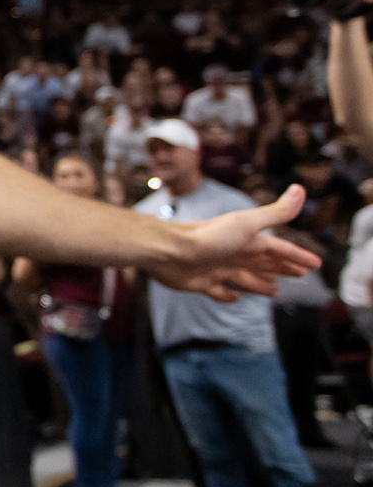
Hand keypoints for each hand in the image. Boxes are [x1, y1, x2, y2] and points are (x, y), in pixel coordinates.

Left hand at [145, 185, 320, 300]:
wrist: (169, 251)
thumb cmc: (208, 237)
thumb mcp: (247, 224)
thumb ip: (276, 212)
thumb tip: (301, 188)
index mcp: (247, 240)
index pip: (279, 249)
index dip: (297, 256)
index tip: (315, 264)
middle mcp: (233, 253)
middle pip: (264, 263)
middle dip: (283, 268)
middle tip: (300, 275)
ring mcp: (217, 268)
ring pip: (246, 278)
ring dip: (261, 284)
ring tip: (275, 292)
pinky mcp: (202, 283)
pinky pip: (220, 291)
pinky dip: (228, 295)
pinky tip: (235, 298)